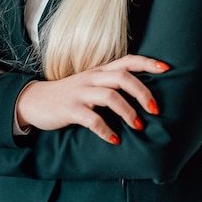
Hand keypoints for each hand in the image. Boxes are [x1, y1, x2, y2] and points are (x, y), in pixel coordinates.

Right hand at [16, 54, 169, 144]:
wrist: (35, 101)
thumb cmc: (69, 95)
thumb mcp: (90, 84)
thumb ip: (111, 85)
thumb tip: (142, 95)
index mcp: (99, 71)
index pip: (128, 61)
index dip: (148, 63)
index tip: (167, 69)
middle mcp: (92, 78)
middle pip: (122, 77)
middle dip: (142, 92)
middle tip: (155, 110)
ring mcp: (80, 93)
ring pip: (109, 96)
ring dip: (128, 112)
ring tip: (139, 127)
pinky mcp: (70, 109)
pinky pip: (91, 119)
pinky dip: (105, 130)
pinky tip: (114, 140)